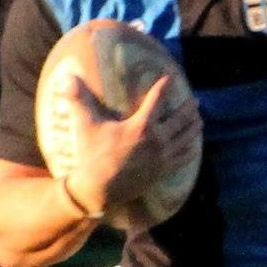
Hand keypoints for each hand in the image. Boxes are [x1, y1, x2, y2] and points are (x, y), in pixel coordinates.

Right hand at [55, 70, 201, 217]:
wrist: (98, 190)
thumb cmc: (91, 155)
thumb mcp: (85, 125)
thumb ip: (78, 99)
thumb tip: (66, 76)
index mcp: (140, 126)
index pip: (157, 100)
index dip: (164, 87)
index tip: (170, 77)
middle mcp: (156, 141)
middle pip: (180, 120)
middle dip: (189, 109)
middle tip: (195, 101)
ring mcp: (161, 158)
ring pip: (186, 140)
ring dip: (194, 128)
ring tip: (199, 120)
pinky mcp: (162, 172)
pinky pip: (182, 159)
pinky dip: (190, 151)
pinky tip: (194, 147)